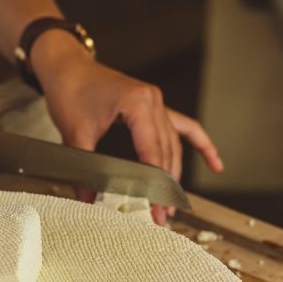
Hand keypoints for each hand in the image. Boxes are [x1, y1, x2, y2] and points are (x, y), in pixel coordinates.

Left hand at [31, 31, 222, 224]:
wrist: (67, 65)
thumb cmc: (70, 90)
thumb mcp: (74, 132)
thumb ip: (84, 166)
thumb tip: (88, 199)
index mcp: (137, 103)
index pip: (153, 153)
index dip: (154, 185)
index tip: (154, 209)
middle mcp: (153, 101)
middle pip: (166, 152)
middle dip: (165, 187)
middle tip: (162, 216)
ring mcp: (157, 103)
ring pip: (173, 145)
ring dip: (175, 175)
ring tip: (172, 204)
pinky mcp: (155, 106)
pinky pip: (184, 127)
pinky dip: (200, 144)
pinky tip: (215, 163)